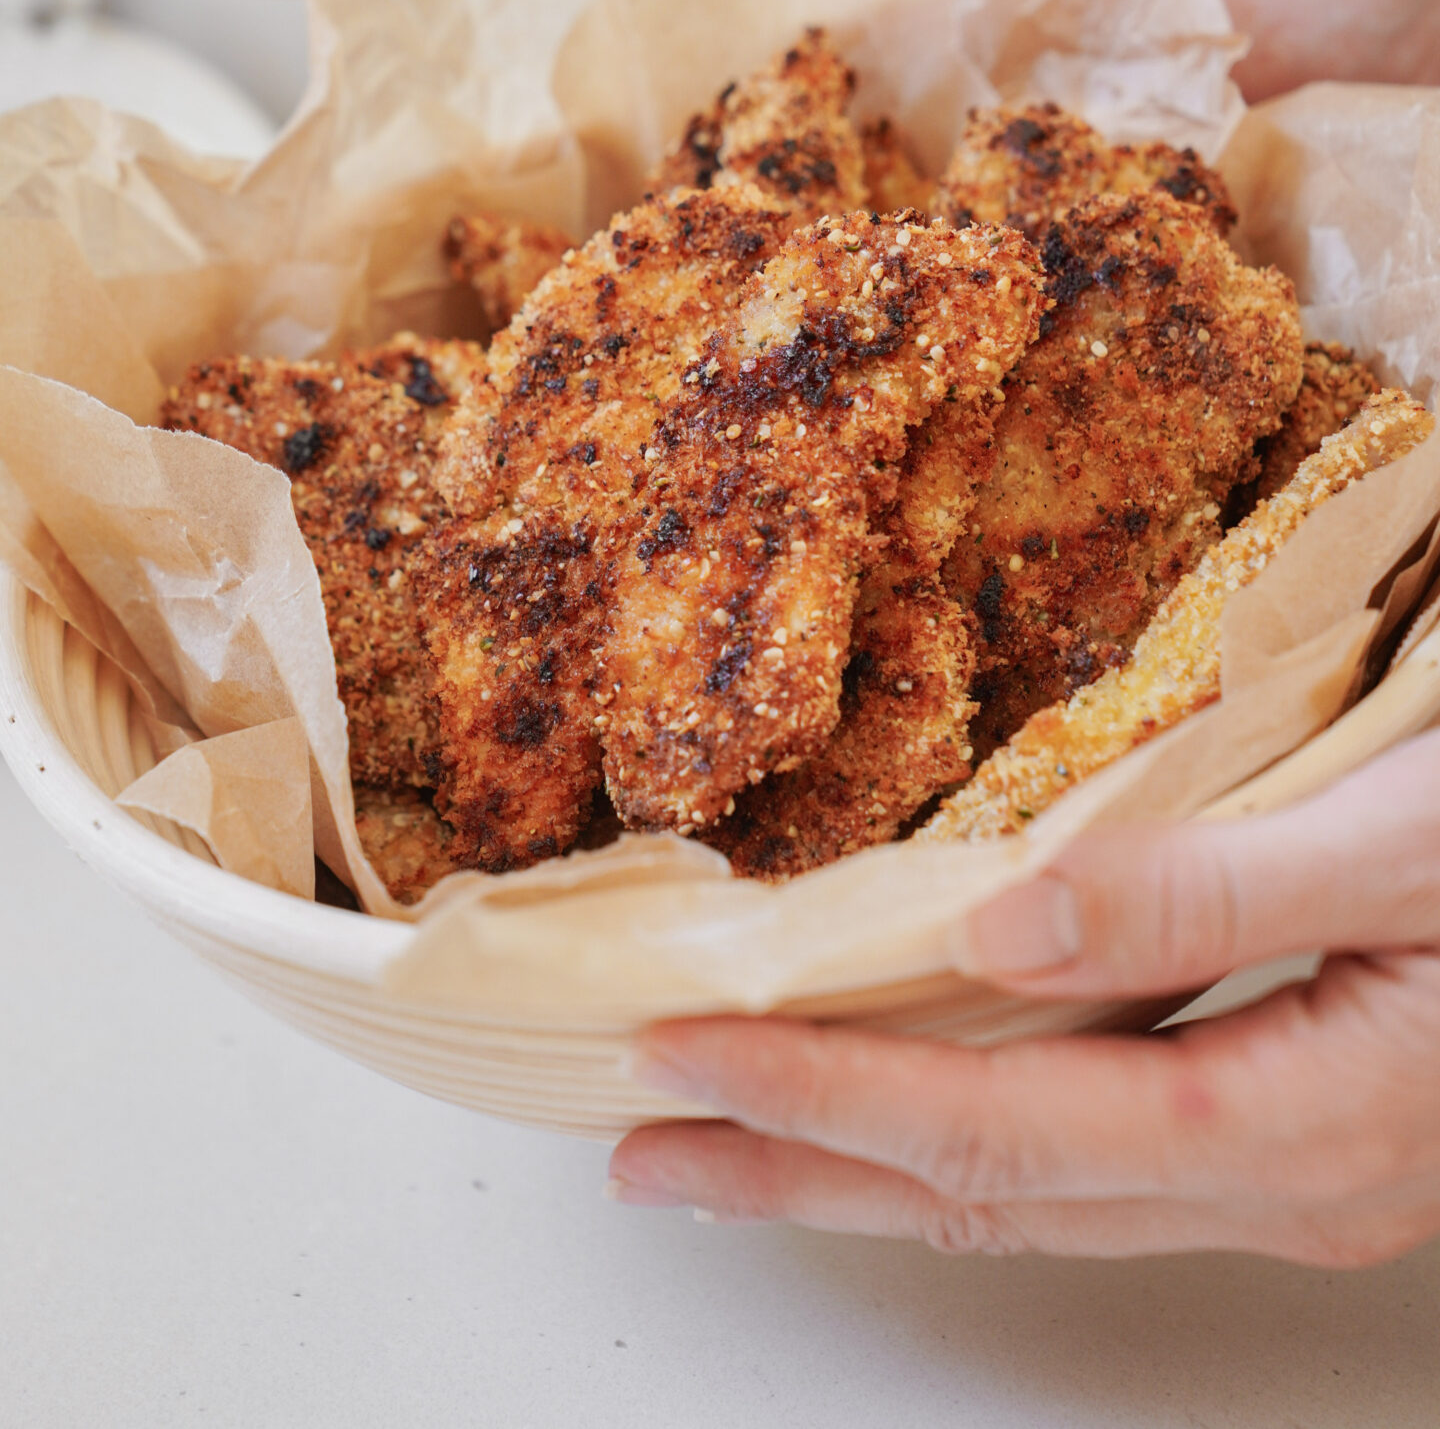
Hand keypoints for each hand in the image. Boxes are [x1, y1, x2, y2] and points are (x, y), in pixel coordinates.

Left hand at [610, 731, 1439, 1264]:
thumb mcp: (1408, 842)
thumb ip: (1212, 893)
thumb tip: (1008, 929)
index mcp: (1300, 1118)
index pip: (1007, 1128)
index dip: (833, 1094)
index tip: (685, 1052)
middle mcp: (1280, 1178)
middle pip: (990, 1194)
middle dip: (805, 1164)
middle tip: (648, 1146)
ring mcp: (1290, 1168)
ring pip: (1032, 1190)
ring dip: (868, 1160)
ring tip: (730, 1138)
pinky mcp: (1295, 1125)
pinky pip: (1087, 1154)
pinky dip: (965, 1133)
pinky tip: (912, 1098)